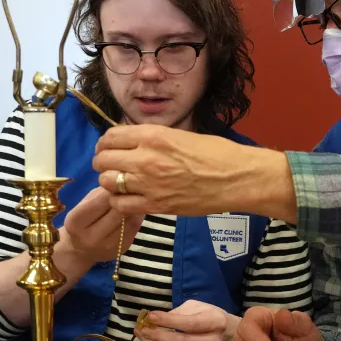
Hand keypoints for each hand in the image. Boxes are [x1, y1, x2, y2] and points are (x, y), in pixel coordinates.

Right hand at [61, 187, 143, 263]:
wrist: (81, 249)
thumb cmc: (84, 219)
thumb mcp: (84, 204)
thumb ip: (100, 194)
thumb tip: (122, 183)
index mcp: (75, 222)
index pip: (100, 201)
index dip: (112, 190)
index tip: (119, 181)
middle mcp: (91, 237)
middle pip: (117, 212)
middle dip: (125, 197)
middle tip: (132, 187)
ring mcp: (108, 245)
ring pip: (129, 219)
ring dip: (134, 206)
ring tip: (135, 196)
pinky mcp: (123, 247)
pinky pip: (135, 227)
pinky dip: (137, 216)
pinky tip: (136, 209)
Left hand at [92, 125, 295, 220]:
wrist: (237, 178)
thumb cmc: (217, 153)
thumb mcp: (181, 135)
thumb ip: (153, 139)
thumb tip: (132, 143)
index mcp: (153, 135)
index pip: (110, 137)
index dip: (106, 144)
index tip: (110, 149)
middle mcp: (146, 157)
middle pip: (103, 160)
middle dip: (104, 163)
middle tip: (114, 167)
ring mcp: (149, 183)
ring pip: (107, 182)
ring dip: (111, 182)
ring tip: (123, 183)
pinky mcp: (155, 205)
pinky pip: (121, 204)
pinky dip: (121, 202)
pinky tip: (132, 199)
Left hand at [135, 300, 238, 340]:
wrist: (231, 337)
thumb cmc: (214, 317)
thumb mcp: (201, 306)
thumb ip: (180, 312)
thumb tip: (158, 319)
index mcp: (215, 322)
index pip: (188, 324)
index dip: (167, 321)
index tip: (150, 315)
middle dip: (156, 335)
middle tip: (141, 327)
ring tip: (141, 335)